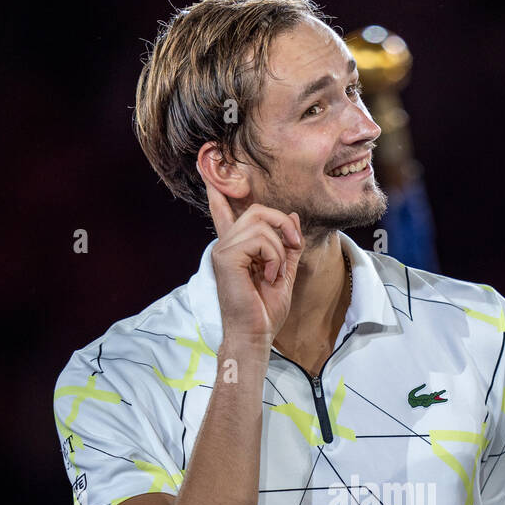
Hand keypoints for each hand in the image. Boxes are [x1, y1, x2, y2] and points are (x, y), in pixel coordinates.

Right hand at [203, 180, 303, 346]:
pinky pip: (260, 239)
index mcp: (236, 248)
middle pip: (258, 210)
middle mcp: (225, 244)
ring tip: (275, 273)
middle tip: (293, 246)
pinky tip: (269, 276)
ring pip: (262, 223)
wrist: (255, 335)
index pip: (224, 212)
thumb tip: (292, 216)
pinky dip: (274, 257)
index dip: (219, 193)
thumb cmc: (264, 311)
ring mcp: (223, 249)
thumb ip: (287, 245)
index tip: (211, 169)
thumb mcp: (283, 273)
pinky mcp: (226, 257)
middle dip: (284, 225)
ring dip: (279, 248)